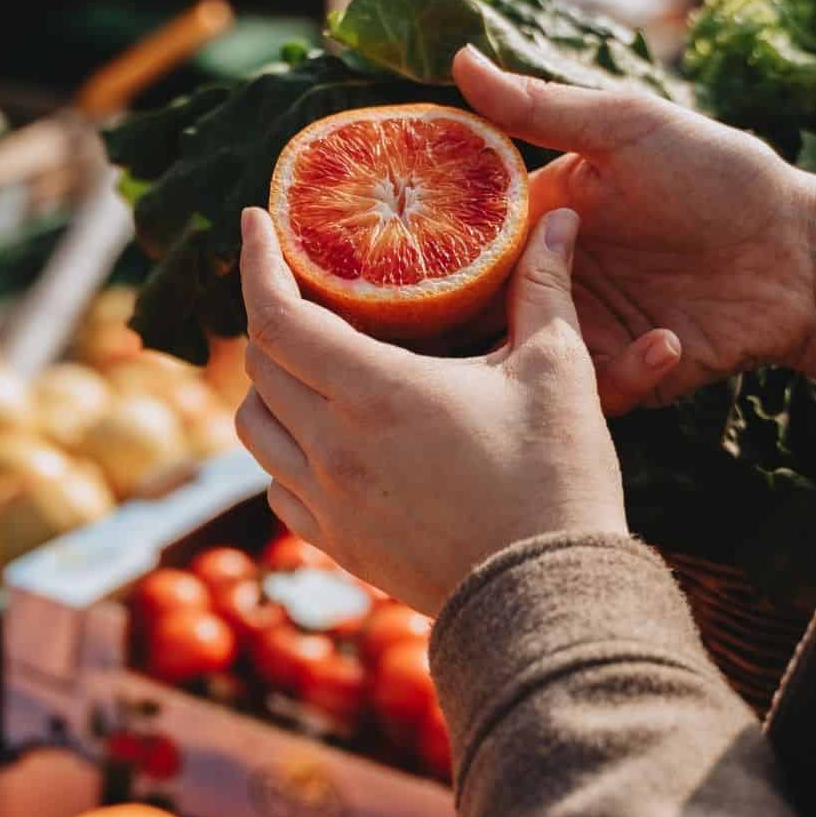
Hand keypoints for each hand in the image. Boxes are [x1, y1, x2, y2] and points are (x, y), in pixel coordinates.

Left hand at [235, 205, 625, 614]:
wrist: (548, 599)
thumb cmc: (556, 481)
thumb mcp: (557, 372)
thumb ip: (544, 287)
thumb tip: (561, 217)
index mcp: (375, 392)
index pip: (276, 314)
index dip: (255, 261)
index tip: (253, 224)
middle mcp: (333, 446)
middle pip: (260, 363)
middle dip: (272, 315)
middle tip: (304, 288)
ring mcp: (328, 502)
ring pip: (255, 426)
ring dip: (269, 386)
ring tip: (309, 362)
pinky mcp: (337, 545)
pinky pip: (278, 485)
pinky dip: (285, 449)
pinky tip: (324, 437)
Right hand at [452, 48, 815, 419]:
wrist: (804, 251)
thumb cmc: (720, 174)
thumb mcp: (629, 128)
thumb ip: (542, 107)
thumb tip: (459, 58)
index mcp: (537, 217)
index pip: (457, 241)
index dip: (421, 253)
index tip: (395, 263)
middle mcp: (549, 278)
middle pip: (474, 315)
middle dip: (458, 331)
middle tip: (466, 331)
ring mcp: (585, 330)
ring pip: (524, 363)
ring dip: (540, 358)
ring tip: (572, 338)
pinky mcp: (625, 376)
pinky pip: (596, 393)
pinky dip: (626, 374)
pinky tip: (669, 340)